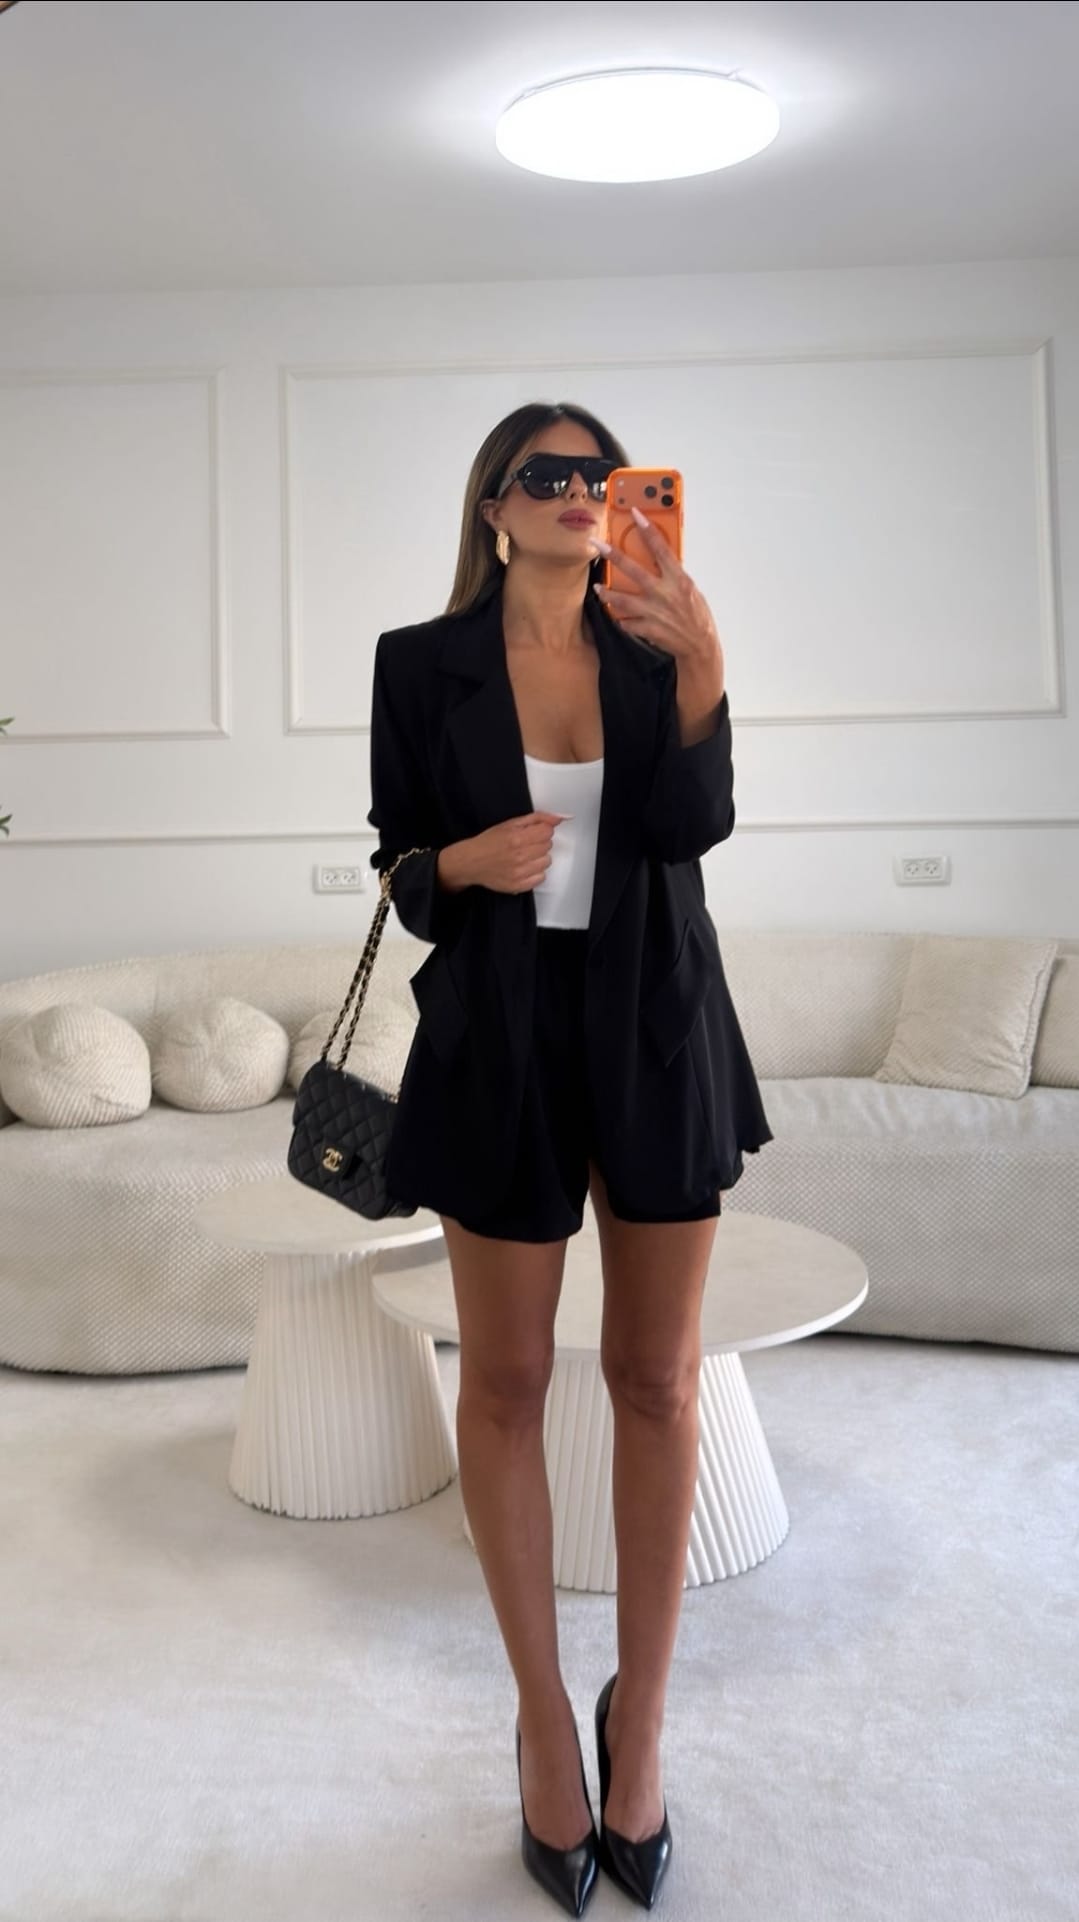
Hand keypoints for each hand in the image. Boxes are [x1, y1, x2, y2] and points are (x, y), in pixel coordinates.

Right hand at [456, 811, 569, 894]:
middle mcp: (520, 856)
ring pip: (547, 861)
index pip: (548, 831)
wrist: (471, 862)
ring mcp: (520, 873)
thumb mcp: (511, 823)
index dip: (541, 830)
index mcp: (517, 838)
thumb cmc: (489, 841)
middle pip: (548, 846)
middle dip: (539, 843)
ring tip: (524, 856)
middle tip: (524, 844)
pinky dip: (535, 872)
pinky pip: (541, 877)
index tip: (532, 833)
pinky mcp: (519, 886)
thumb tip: (562, 817)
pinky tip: (524, 867)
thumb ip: (538, 818)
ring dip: (538, 858)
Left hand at [590, 506, 723, 666]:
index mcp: (679, 579)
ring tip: (598, 588)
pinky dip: (622, 620)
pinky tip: (619, 616)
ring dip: (607, 593)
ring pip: (622, 599)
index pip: (661, 548)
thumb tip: (657, 560)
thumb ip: (673, 575)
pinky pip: (627, 623)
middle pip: (633, 569)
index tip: (634, 513)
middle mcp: (665, 593)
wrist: (700, 645)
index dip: (647, 528)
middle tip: (597, 544)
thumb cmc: (697, 615)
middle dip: (613, 555)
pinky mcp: (648, 629)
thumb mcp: (690, 589)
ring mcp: (654, 612)